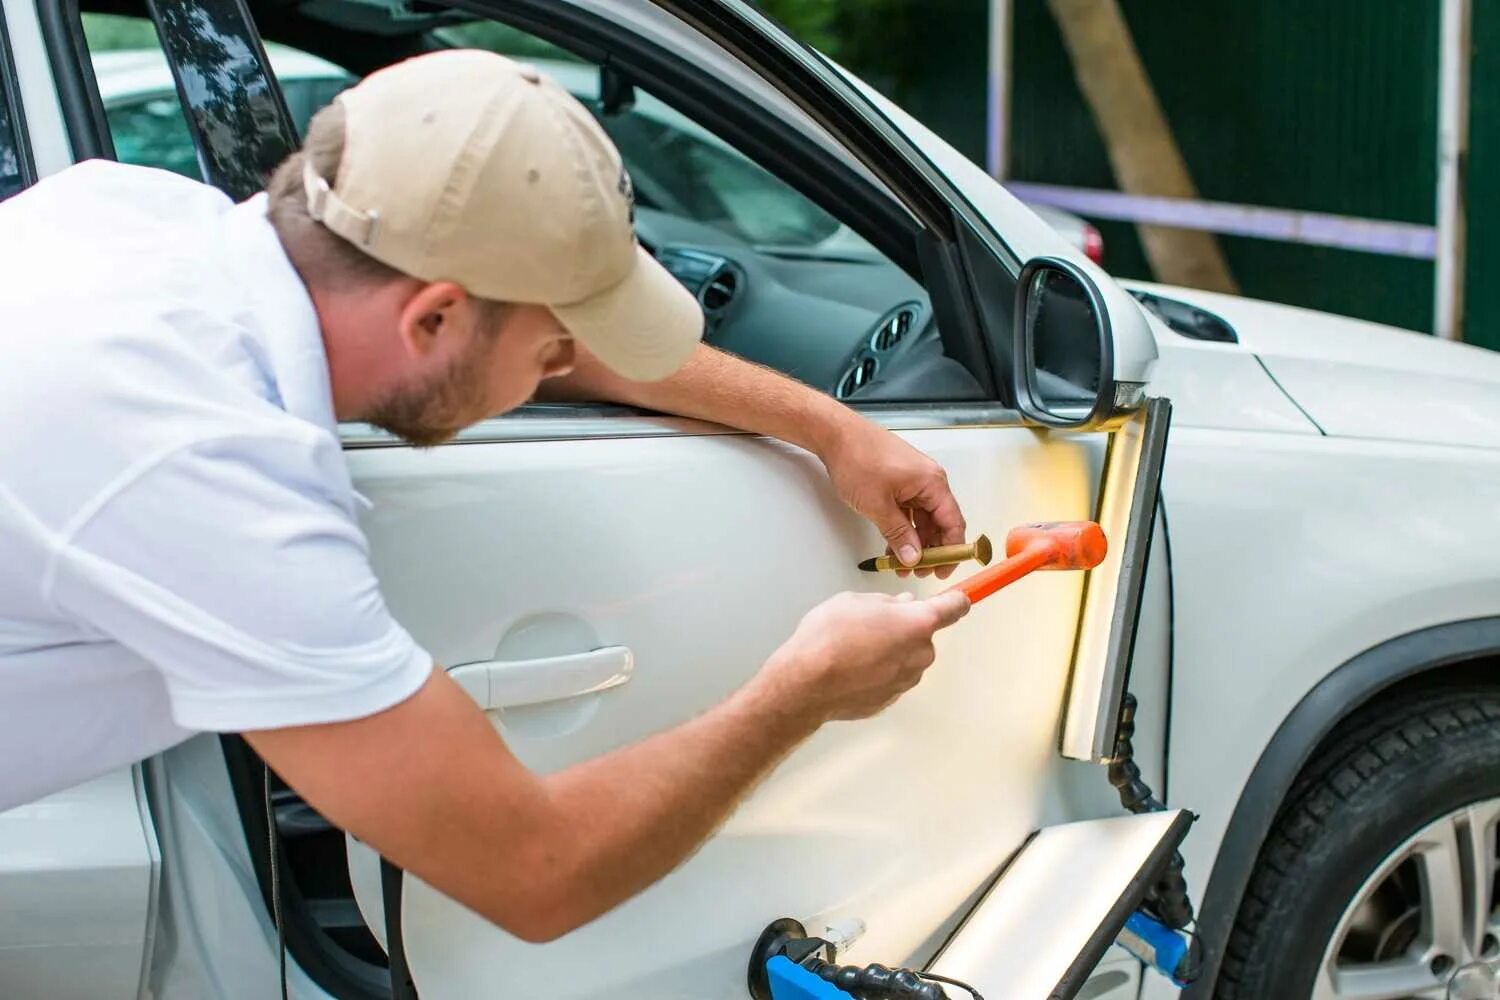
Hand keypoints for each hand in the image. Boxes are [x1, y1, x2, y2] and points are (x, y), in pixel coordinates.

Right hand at [760, 591, 969, 721]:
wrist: (807, 683)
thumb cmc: (829, 636)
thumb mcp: (854, 601)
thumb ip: (886, 603)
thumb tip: (901, 606)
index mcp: (917, 623)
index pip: (954, 608)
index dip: (956, 601)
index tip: (958, 599)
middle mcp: (920, 653)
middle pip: (923, 636)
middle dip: (904, 629)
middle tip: (872, 624)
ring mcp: (907, 680)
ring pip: (907, 658)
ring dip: (891, 652)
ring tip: (855, 649)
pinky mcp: (891, 700)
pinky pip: (891, 679)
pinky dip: (878, 673)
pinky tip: (852, 670)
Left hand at [819, 420, 967, 578]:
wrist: (835, 434)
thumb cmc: (858, 459)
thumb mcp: (878, 505)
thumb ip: (898, 534)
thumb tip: (913, 557)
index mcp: (932, 483)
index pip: (953, 522)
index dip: (951, 550)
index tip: (943, 570)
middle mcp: (928, 481)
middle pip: (939, 523)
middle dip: (930, 550)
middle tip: (918, 572)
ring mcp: (913, 482)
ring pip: (922, 520)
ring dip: (914, 543)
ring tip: (901, 565)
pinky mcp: (899, 482)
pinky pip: (908, 512)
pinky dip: (903, 530)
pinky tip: (892, 547)